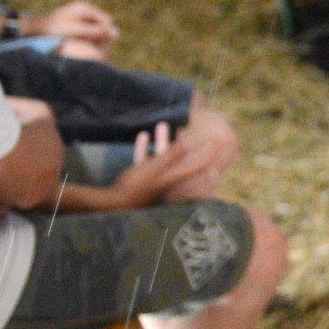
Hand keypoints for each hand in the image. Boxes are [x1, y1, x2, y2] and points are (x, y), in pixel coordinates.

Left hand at [28, 0, 118, 50]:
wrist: (31, 29)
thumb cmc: (53, 29)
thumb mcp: (75, 30)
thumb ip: (95, 31)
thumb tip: (117, 33)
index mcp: (85, 8)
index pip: (107, 20)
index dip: (107, 32)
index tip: (102, 45)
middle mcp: (84, 11)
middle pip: (102, 25)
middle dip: (100, 36)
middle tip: (93, 48)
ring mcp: (78, 18)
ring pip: (95, 30)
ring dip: (94, 40)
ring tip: (86, 48)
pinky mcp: (74, 25)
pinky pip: (87, 33)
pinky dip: (86, 40)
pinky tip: (81, 47)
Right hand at [100, 123, 228, 209]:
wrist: (112, 203)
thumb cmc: (136, 186)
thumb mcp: (155, 168)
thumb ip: (171, 155)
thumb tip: (188, 142)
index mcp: (175, 177)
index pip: (198, 164)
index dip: (208, 153)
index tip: (217, 140)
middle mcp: (168, 178)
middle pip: (183, 159)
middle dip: (187, 143)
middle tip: (192, 129)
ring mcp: (154, 180)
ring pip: (162, 157)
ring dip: (162, 141)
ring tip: (161, 124)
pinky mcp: (140, 180)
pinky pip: (146, 160)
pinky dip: (145, 148)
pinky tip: (141, 135)